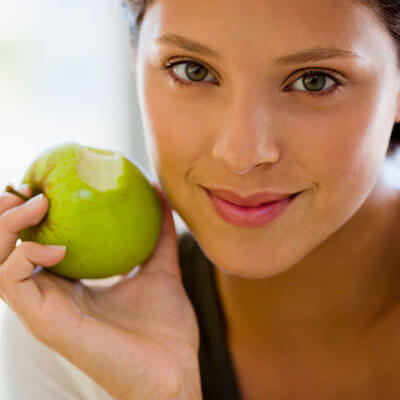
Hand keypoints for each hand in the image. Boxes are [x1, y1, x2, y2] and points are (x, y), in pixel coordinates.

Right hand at [0, 183, 201, 399]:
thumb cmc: (165, 329)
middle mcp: (54, 295)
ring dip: (7, 229)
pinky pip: (13, 284)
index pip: (37, 244)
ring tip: (33, 203)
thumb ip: (159, 234)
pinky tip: (55, 247)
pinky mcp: (46, 323)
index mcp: (74, 285)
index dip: (31, 214)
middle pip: (9, 251)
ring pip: (0, 264)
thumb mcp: (161, 268)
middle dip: (7, 216)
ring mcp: (46, 310)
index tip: (47, 184)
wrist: (172, 374)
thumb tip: (158, 192)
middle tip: (27, 189)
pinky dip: (25, 258)